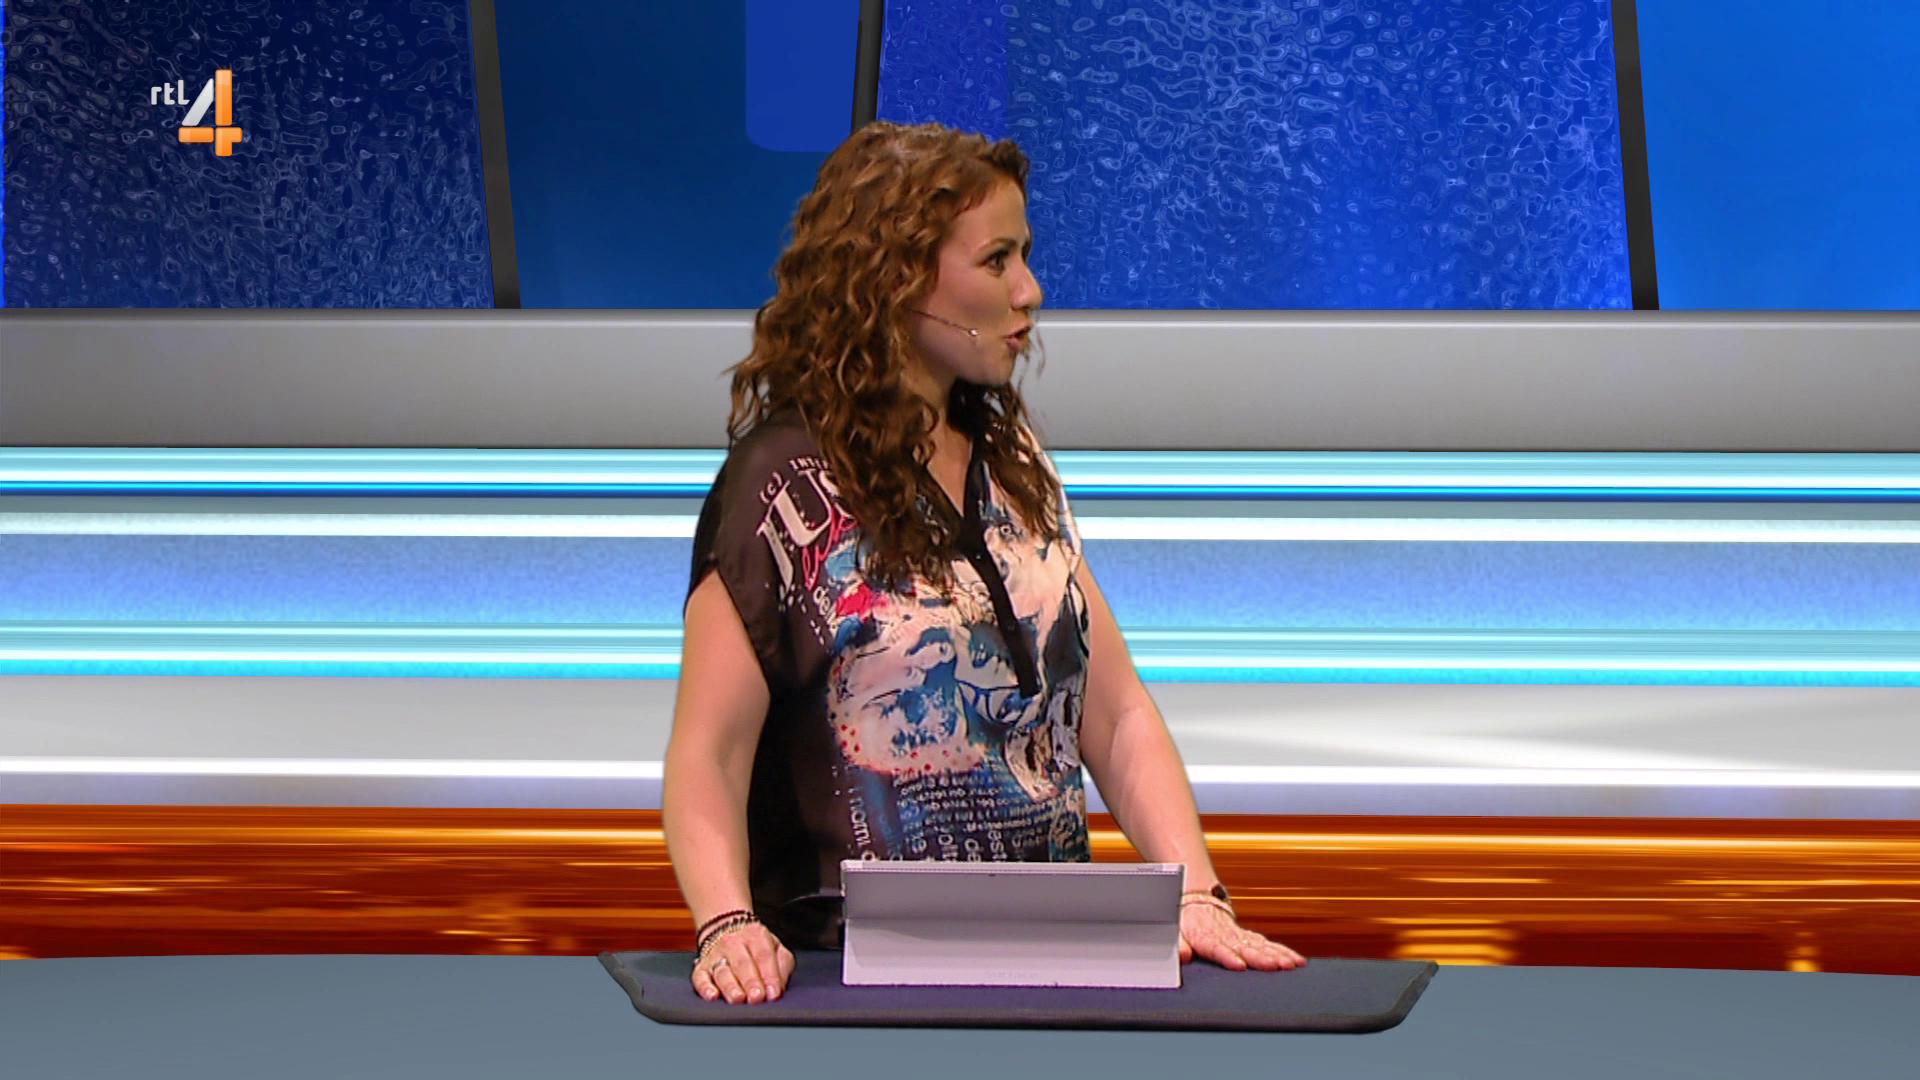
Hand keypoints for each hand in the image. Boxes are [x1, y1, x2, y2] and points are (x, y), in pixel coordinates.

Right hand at [690, 922, 794, 1003]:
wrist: (725, 927)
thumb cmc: (755, 946)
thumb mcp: (775, 947)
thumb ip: (782, 965)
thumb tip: (778, 989)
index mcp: (755, 936)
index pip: (764, 956)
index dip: (770, 976)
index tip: (774, 994)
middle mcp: (733, 944)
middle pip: (742, 964)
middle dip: (750, 982)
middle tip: (757, 998)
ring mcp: (715, 956)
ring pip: (722, 972)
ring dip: (730, 986)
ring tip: (738, 998)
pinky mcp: (701, 968)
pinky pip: (700, 978)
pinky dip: (705, 988)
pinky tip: (712, 996)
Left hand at [1178, 900, 1306, 970]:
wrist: (1198, 903)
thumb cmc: (1186, 923)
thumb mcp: (1176, 932)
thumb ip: (1178, 945)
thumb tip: (1182, 956)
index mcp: (1205, 935)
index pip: (1217, 947)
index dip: (1228, 956)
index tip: (1239, 965)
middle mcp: (1226, 935)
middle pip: (1245, 947)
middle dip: (1262, 957)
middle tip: (1276, 966)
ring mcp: (1239, 935)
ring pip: (1261, 945)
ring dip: (1277, 955)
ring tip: (1291, 965)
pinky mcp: (1249, 937)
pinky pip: (1268, 944)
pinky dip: (1283, 952)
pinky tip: (1296, 961)